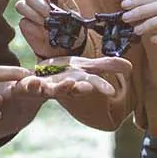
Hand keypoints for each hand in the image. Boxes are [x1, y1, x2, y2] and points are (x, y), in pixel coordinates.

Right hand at [16, 0, 81, 58]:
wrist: (67, 47)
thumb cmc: (72, 28)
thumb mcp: (76, 17)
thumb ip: (66, 8)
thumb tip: (56, 1)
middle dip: (40, 5)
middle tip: (49, 15)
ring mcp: (31, 11)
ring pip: (21, 5)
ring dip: (34, 15)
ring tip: (46, 24)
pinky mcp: (26, 24)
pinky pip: (23, 22)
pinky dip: (33, 28)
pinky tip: (43, 33)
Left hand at [18, 56, 132, 99]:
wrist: (36, 82)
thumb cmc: (63, 74)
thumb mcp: (85, 67)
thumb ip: (105, 66)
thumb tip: (130, 67)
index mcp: (76, 82)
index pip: (90, 84)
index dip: (100, 87)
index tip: (110, 90)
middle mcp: (61, 88)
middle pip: (68, 89)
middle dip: (73, 88)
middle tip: (79, 85)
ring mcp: (43, 89)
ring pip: (46, 90)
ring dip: (46, 88)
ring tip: (45, 84)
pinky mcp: (26, 87)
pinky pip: (26, 86)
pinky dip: (27, 84)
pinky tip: (30, 80)